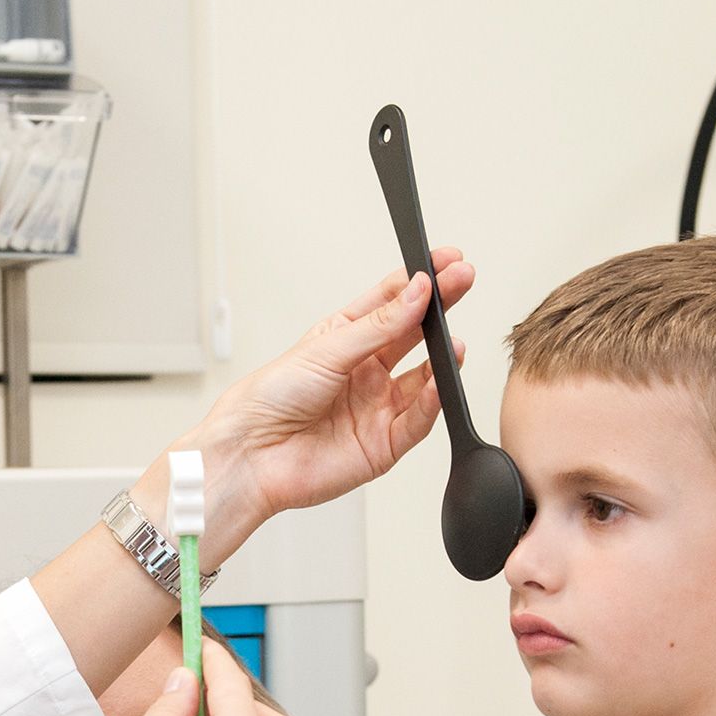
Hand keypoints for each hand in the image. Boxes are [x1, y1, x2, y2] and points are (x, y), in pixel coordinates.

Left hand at [139, 251, 477, 564]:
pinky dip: (432, 402)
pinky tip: (439, 383)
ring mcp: (377, 407)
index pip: (393, 302)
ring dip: (443, 359)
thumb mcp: (326, 348)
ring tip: (454, 342)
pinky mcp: (383, 444)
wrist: (250, 455)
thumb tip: (419, 292)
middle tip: (465, 280)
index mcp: (345, 340)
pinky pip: (418, 421)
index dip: (421, 280)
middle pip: (414, 334)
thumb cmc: (269, 399)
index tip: (447, 260)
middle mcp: (365, 372)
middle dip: (440, 308)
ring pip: (424, 379)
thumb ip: (380, 324)